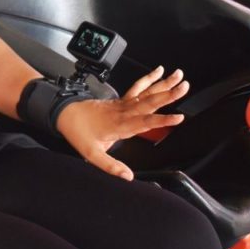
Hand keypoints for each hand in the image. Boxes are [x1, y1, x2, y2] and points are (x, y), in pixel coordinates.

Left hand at [55, 66, 187, 180]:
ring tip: (180, 76)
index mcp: (120, 125)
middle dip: (169, 95)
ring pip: (146, 93)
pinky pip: (138, 87)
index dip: (162, 120)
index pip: (144, 122)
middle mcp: (124, 112)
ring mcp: (123, 104)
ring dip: (164, 84)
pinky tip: (159, 72)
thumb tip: (127, 176)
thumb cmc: (78, 132)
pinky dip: (149, 79)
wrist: (65, 113)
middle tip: (185, 87)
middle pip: (149, 102)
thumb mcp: (91, 154)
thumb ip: (110, 166)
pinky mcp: (121, 100)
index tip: (178, 117)